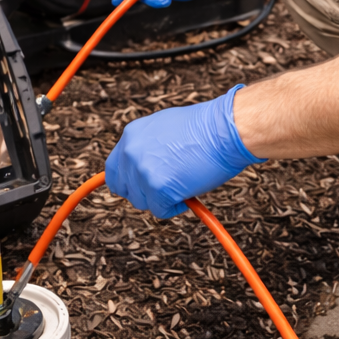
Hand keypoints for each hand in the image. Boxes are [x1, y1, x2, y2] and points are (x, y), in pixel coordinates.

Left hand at [105, 86, 263, 217]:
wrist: (225, 129)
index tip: (139, 187)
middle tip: (167, 186)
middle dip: (145, 192)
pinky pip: (161, 210)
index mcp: (131, 136)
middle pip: (125, 189)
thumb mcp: (165, 127)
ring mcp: (143, 172)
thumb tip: (143, 167)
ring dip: (161, 198)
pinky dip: (176, 206)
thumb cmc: (205, 128)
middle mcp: (131, 153)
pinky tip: (190, 190)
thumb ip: (148, 147)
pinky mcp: (158, 189)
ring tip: (184, 181)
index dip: (128, 181)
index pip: (113, 169)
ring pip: (142, 202)